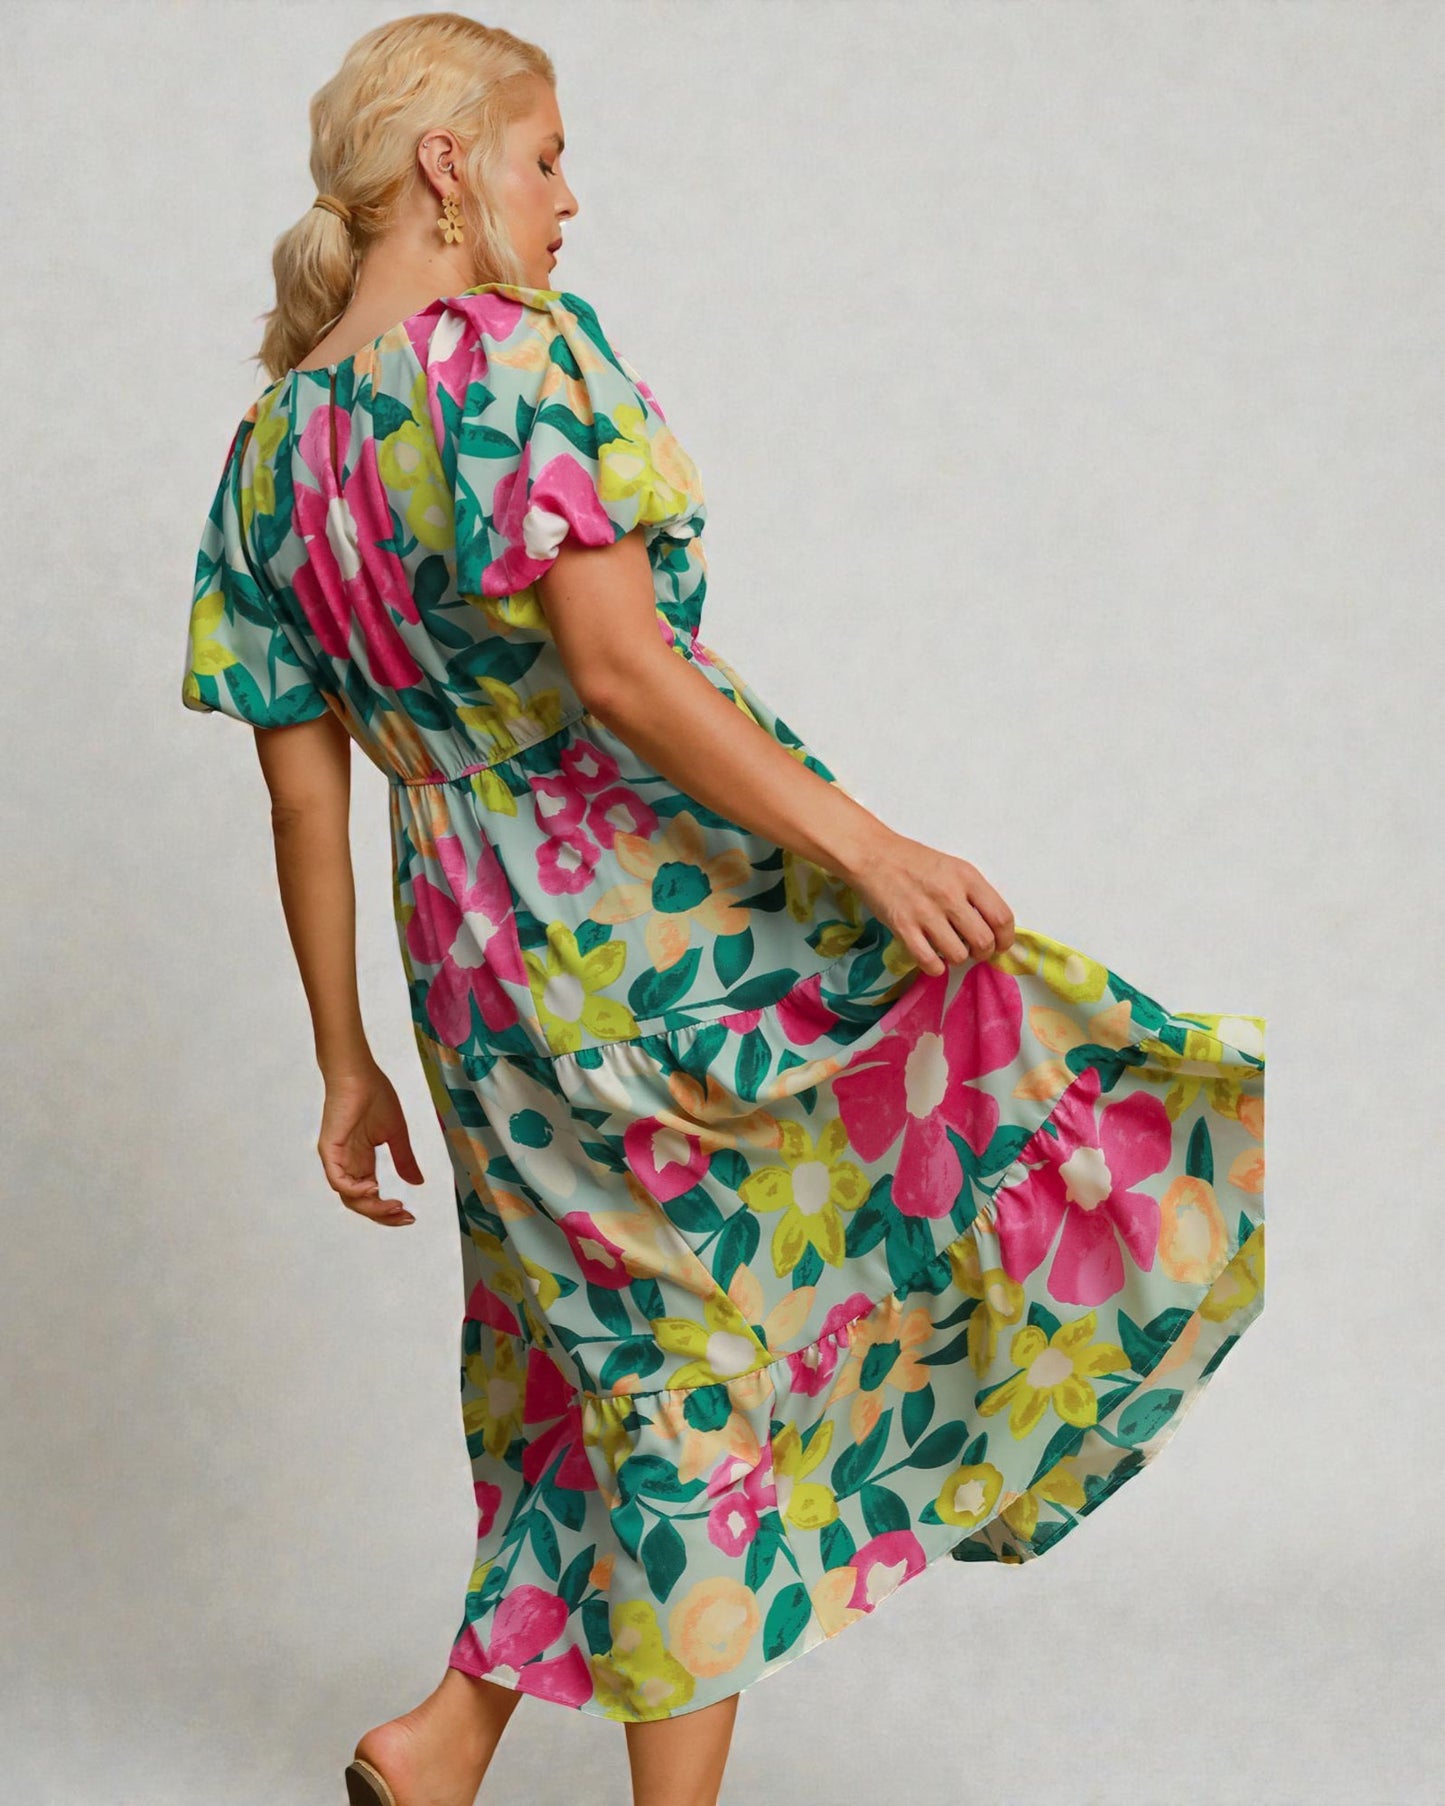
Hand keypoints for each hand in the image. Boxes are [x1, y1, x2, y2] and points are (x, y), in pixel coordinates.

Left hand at [317, 1061, 424, 1224]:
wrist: (359, 1074)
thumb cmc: (375, 1096)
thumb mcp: (396, 1135)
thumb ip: (404, 1159)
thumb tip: (417, 1183)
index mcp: (361, 1163)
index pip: (371, 1198)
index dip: (388, 1211)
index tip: (410, 1216)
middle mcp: (347, 1166)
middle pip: (361, 1204)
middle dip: (383, 1215)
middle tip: (405, 1216)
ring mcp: (337, 1160)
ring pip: (349, 1198)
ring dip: (372, 1207)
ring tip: (394, 1206)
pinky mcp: (329, 1151)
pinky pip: (338, 1181)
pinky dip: (354, 1191)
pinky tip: (374, 1190)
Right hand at [840, 828, 1015, 976]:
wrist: (873, 855)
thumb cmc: (915, 861)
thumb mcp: (953, 868)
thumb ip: (974, 893)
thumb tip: (992, 927)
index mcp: (967, 877)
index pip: (1001, 917)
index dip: (1006, 938)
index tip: (1000, 944)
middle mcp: (949, 895)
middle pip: (984, 941)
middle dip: (984, 953)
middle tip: (975, 950)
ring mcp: (925, 913)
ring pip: (959, 955)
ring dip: (958, 958)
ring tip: (950, 949)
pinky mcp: (903, 928)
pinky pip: (929, 962)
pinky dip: (936, 967)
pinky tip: (933, 959)